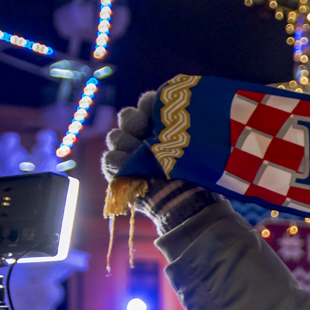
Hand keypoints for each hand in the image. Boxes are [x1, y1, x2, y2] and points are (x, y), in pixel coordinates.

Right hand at [101, 91, 217, 233]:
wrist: (192, 206)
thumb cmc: (199, 176)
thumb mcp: (198, 148)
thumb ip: (185, 129)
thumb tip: (182, 104)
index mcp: (162, 126)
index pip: (148, 104)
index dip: (150, 103)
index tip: (157, 109)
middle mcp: (143, 137)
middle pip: (128, 117)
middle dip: (133, 120)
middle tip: (144, 129)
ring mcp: (130, 154)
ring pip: (116, 137)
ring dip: (127, 141)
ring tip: (139, 151)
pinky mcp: (119, 172)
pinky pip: (109, 159)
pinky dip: (118, 160)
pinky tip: (130, 165)